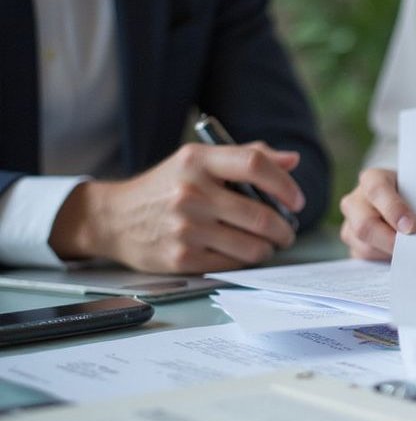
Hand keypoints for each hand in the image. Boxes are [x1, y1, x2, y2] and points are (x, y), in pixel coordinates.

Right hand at [49, 143, 305, 273]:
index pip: (255, 164)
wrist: (114, 218)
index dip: (285, 184)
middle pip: (261, 215)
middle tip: (287, 232)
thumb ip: (247, 156)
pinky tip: (240, 253)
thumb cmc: (167, 186)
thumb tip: (293, 160)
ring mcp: (185, 227)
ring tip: (266, 244)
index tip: (296, 200)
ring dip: (268, 248)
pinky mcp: (182, 258)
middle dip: (284, 229)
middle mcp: (191, 192)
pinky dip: (244, 261)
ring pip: (252, 246)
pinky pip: (233, 264)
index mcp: (197, 160)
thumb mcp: (198, 161)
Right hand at [339, 168, 415, 259]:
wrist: (405, 203)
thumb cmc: (413, 195)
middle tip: (413, 249)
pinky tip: (402, 260)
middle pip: (364, 225)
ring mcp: (350, 225)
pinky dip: (385, 262)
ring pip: (364, 247)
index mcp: (371, 179)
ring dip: (390, 253)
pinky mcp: (353, 246)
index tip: (411, 226)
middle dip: (390, 240)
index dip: (393, 209)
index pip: (376, 190)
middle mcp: (355, 202)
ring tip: (411, 253)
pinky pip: (365, 260)